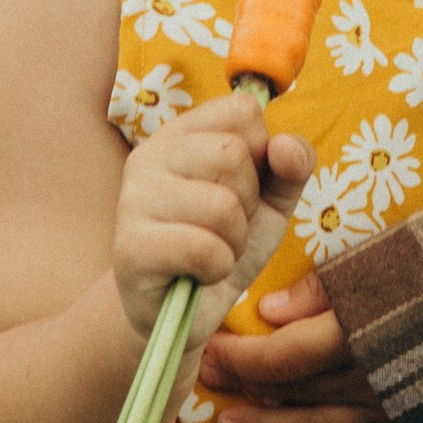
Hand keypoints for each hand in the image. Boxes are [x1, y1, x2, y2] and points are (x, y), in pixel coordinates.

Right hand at [112, 100, 313, 344]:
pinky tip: (200, 273)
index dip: (261, 153)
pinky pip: (203, 248)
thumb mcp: (271, 200)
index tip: (242, 186)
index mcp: (181, 133)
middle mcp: (149, 156)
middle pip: (232, 154)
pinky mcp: (130, 247)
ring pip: (221, 205)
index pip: (241, 110)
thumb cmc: (224, 243)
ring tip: (212, 250)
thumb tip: (286, 146)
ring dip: (235, 240)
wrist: (180, 312)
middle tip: (225, 226)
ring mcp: (133, 200)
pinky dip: (218, 267)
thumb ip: (292, 165)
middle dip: (248, 201)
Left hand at [201, 271, 406, 422]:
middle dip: (246, 389)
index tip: (211, 349)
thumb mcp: (383, 257)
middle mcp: (375, 383)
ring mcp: (398, 417)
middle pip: (296, 393)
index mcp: (364, 334)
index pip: (284, 356)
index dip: (241, 356)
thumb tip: (268, 311)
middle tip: (208, 383)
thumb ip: (324, 287)